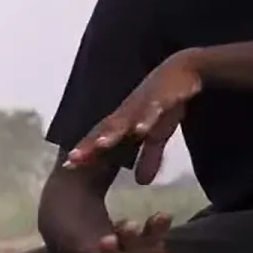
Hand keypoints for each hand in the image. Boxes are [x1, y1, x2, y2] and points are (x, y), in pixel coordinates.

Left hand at [65, 50, 203, 184]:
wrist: (185, 69)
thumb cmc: (165, 102)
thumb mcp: (159, 134)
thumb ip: (149, 157)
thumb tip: (141, 183)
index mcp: (124, 121)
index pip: (101, 139)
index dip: (85, 152)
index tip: (68, 166)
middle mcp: (128, 112)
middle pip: (104, 130)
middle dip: (89, 145)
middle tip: (72, 160)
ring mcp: (143, 102)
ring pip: (125, 119)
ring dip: (112, 132)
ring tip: (101, 145)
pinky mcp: (162, 96)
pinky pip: (153, 108)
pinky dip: (146, 118)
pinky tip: (140, 129)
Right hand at [78, 212, 228, 252]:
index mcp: (147, 242)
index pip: (154, 229)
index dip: (158, 224)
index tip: (164, 215)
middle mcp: (127, 245)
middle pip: (129, 234)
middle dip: (130, 230)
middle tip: (131, 224)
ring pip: (108, 248)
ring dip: (108, 245)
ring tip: (107, 240)